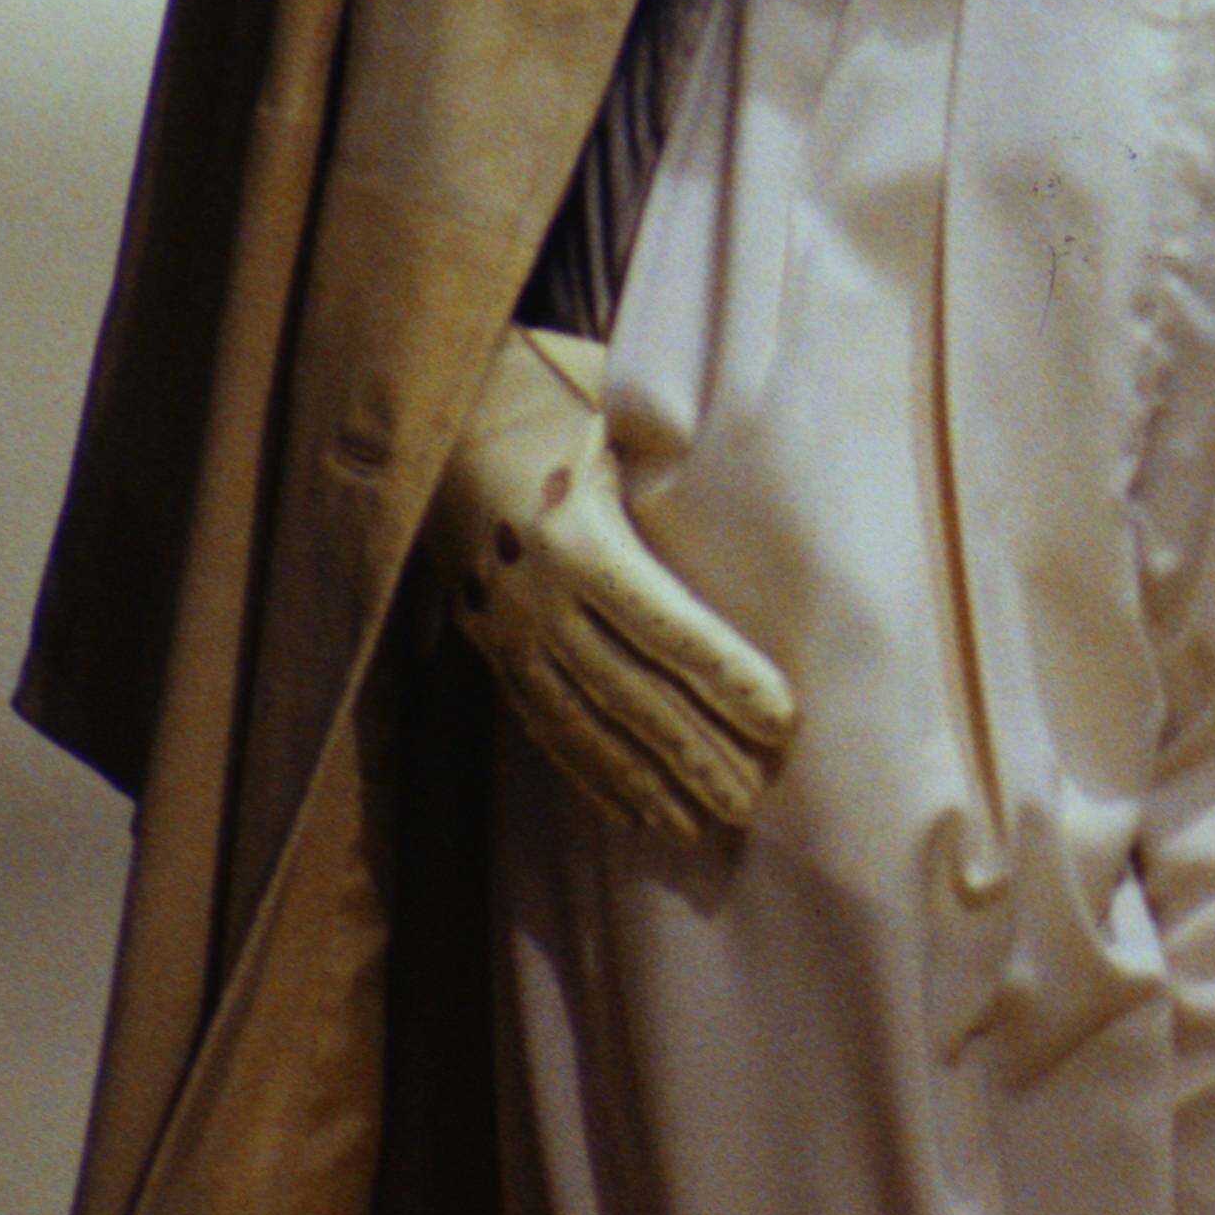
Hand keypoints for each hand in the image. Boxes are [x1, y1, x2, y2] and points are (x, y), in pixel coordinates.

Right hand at [425, 325, 795, 846]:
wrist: (432, 413)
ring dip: (649, 778)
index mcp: (575, 535)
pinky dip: (591, 773)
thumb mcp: (610, 402)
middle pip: (630, 693)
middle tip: (755, 800)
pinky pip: (544, 724)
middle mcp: (536, 596)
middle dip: (696, 751)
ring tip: (707, 822)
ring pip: (586, 724)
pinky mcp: (489, 646)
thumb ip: (670, 443)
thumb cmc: (544, 393)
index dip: (725, 680)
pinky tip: (635, 810)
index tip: (782, 720)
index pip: (665, 627)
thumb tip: (760, 452)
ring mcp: (506, 630)